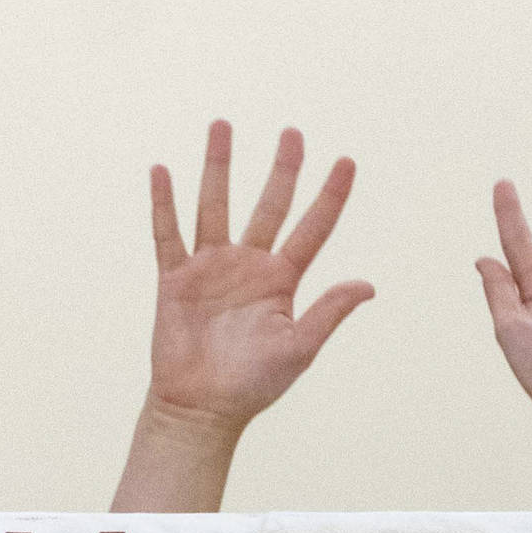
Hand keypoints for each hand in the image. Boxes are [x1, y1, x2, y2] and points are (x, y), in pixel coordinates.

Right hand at [148, 124, 371, 429]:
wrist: (202, 407)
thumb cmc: (254, 384)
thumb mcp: (299, 347)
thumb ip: (329, 312)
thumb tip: (368, 285)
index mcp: (282, 280)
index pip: (313, 228)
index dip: (330, 195)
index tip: (347, 160)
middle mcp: (249, 265)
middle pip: (269, 205)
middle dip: (282, 169)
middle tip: (293, 132)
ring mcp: (210, 267)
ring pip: (216, 205)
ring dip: (219, 166)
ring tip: (222, 126)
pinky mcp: (174, 278)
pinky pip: (168, 234)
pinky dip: (164, 203)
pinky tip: (162, 170)